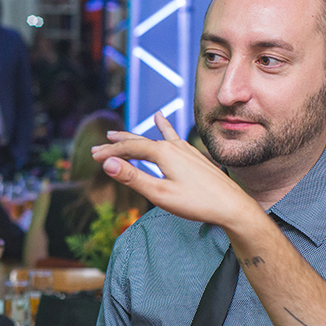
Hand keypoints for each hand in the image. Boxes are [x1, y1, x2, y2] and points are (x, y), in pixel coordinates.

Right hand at [90, 111, 256, 228]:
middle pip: (138, 141)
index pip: (128, 148)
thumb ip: (132, 178)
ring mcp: (185, 149)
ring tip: (116, 134)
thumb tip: (107, 164)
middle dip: (116, 145)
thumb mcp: (159, 194)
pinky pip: (171, 136)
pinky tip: (160, 118)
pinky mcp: (193, 155)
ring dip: (132, 138)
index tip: (93, 157)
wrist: (233, 206)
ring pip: (152, 139)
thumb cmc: (197, 203)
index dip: (109, 152)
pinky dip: (162, 127)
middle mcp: (173, 146)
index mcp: (163, 153)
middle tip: (98, 147)